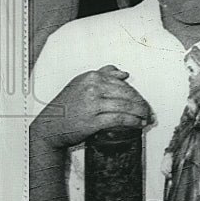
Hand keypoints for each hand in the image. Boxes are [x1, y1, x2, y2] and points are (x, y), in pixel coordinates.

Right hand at [33, 65, 150, 150]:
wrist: (50, 127)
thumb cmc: (66, 106)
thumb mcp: (81, 84)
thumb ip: (102, 75)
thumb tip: (124, 74)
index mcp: (91, 76)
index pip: (122, 83)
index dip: (136, 94)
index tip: (143, 102)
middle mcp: (92, 87)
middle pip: (127, 94)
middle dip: (141, 104)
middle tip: (148, 111)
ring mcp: (92, 103)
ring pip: (125, 106)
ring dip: (140, 113)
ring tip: (146, 119)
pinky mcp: (92, 120)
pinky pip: (119, 119)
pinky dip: (133, 122)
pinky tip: (138, 124)